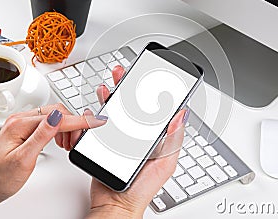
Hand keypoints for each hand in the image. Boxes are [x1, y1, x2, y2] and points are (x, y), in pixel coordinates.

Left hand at [0, 104, 103, 218]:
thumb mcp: (23, 159)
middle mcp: (20, 120)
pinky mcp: (24, 130)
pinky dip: (58, 129)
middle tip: (78, 142)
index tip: (96, 121)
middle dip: (74, 124)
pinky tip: (59, 140)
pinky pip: (47, 122)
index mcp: (21, 125)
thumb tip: (57, 117)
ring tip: (68, 144)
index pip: (58, 118)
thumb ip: (41, 136)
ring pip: (54, 116)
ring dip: (66, 127)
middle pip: (58, 112)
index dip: (80, 120)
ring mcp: (22, 124)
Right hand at [85, 66, 187, 218]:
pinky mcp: (104, 142)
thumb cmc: (143, 188)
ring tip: (109, 83)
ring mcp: (119, 137)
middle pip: (132, 104)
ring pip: (115, 109)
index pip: (153, 107)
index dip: (150, 90)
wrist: (116, 203)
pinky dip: (96, 112)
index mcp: (153, 136)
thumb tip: (182, 115)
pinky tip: (95, 105)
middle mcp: (136, 134)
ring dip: (111, 94)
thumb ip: (173, 139)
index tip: (148, 77)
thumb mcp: (165, 162)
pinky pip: (98, 123)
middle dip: (127, 85)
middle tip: (124, 73)